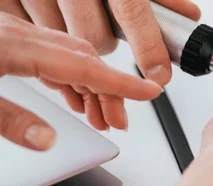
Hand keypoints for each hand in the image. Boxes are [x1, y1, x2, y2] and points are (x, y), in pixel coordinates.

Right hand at [0, 0, 200, 85]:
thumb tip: (187, 15)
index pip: (132, 14)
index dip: (148, 48)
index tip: (159, 74)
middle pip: (97, 40)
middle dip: (105, 41)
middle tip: (102, 22)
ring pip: (64, 41)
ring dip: (72, 35)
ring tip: (72, 9)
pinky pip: (32, 33)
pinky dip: (44, 29)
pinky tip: (49, 9)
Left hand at [0, 13, 162, 149]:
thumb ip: (11, 119)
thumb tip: (46, 138)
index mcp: (13, 45)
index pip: (83, 65)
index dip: (121, 82)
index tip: (149, 91)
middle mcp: (19, 33)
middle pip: (83, 59)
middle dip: (109, 92)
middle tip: (118, 120)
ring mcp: (15, 32)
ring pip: (71, 54)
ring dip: (91, 85)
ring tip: (99, 115)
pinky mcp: (10, 36)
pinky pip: (52, 52)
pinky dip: (70, 75)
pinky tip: (74, 92)